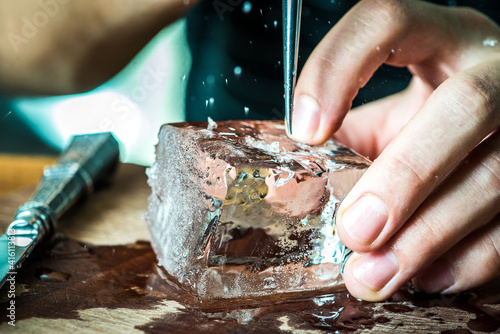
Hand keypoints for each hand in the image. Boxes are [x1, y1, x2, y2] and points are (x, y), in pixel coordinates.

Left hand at [291, 0, 499, 300]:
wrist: (489, 129)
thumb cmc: (424, 119)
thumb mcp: (382, 116)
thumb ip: (343, 139)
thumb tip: (288, 185)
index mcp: (439, 38)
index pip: (386, 23)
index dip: (339, 69)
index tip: (306, 131)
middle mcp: (494, 70)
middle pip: (465, 106)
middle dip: (406, 175)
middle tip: (355, 230)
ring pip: (497, 173)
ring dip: (430, 235)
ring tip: (375, 274)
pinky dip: (470, 258)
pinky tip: (426, 277)